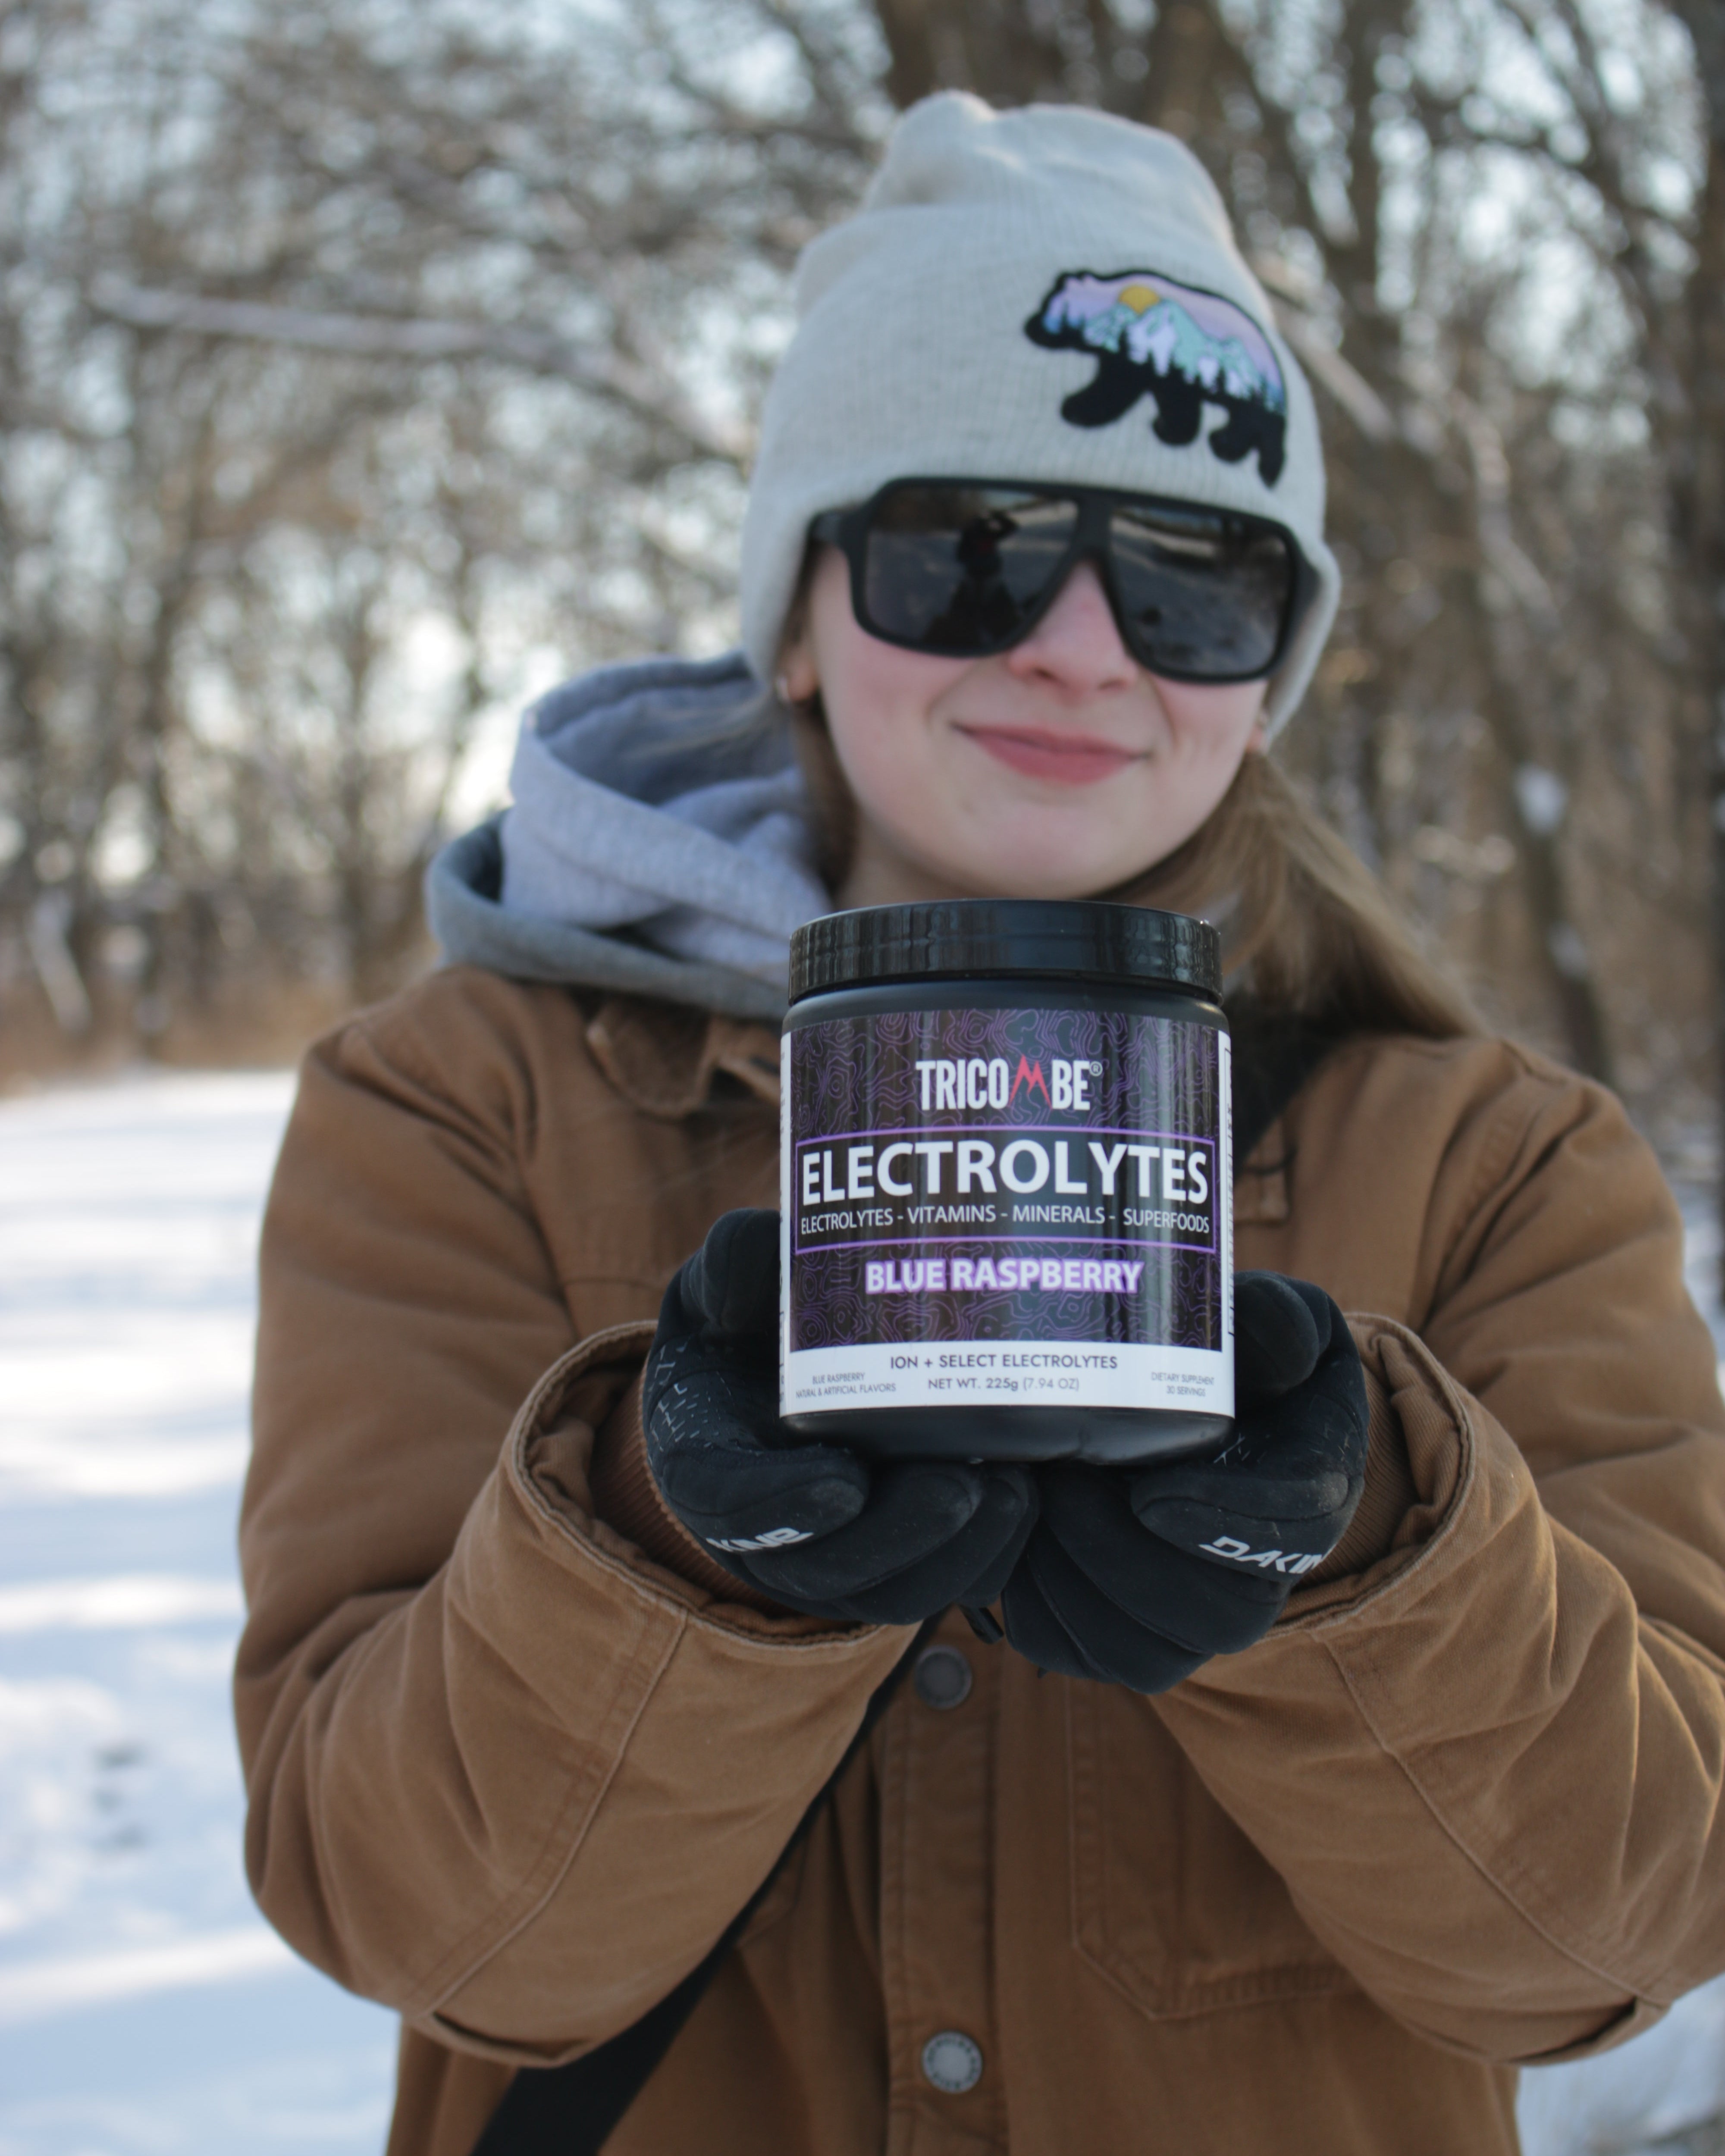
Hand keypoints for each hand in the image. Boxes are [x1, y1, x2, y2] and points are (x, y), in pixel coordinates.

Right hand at [641, 1209, 1037, 1623]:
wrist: (764, 1368)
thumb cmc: (743, 1321)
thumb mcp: (724, 1282)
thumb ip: (736, 1262)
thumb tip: (762, 1245)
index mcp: (703, 1460)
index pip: (725, 1501)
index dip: (781, 1503)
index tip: (842, 1480)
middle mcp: (766, 1527)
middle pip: (826, 1564)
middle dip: (899, 1535)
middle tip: (961, 1486)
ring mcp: (831, 1552)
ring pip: (890, 1587)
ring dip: (958, 1551)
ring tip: (1017, 1489)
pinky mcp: (891, 1558)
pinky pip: (934, 1581)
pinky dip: (986, 1556)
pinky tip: (1034, 1502)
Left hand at [1000, 1272, 1368, 1690]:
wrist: (1192, 1409)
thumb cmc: (1234, 1361)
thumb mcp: (1269, 1323)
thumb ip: (1274, 1324)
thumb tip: (1276, 1332)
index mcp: (1313, 1493)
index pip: (1296, 1529)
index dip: (1226, 1519)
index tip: (1151, 1491)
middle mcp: (1261, 1576)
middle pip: (1217, 1615)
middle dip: (1128, 1557)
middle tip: (1065, 1482)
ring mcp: (1192, 1617)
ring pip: (1143, 1653)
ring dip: (1075, 1580)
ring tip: (1034, 1497)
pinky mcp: (1121, 1631)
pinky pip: (1077, 1649)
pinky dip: (1035, 1599)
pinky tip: (1012, 1529)